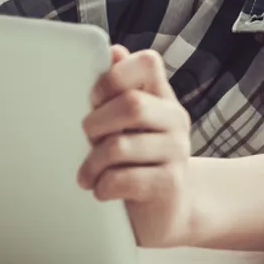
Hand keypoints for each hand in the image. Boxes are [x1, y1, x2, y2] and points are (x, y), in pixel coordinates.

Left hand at [79, 46, 197, 246]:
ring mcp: (176, 153)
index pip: (147, 63)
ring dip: (93, 162)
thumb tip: (113, 51)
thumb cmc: (138, 162)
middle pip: (131, 104)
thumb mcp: (128, 125)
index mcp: (162, 98)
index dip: (114, 76)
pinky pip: (124, 180)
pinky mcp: (169, 185)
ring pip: (120, 146)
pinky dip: (103, 187)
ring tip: (87, 174)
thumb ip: (119, 91)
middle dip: (96, 123)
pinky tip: (102, 190)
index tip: (94, 98)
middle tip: (87, 141)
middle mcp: (174, 120)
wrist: (167, 212)